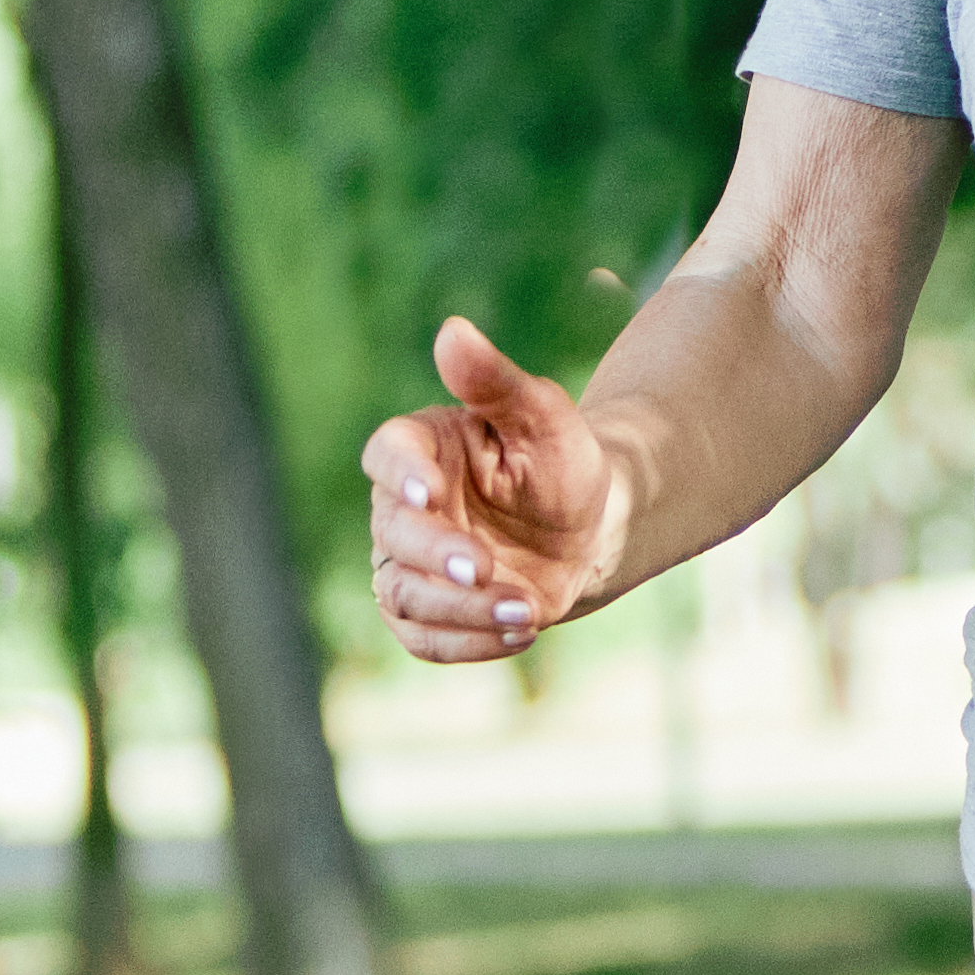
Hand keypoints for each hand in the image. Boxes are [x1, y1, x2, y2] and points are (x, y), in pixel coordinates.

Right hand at [356, 317, 621, 664]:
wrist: (586, 528)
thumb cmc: (560, 462)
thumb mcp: (543, 416)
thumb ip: (495, 381)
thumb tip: (452, 330)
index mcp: (422, 448)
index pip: (388, 455)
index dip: (401, 475)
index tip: (429, 491)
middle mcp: (404, 507)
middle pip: (393, 534)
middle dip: (437, 556)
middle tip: (487, 566)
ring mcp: (410, 564)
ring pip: (405, 595)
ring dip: (462, 609)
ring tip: (526, 610)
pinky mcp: (430, 611)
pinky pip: (425, 639)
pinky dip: (469, 643)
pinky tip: (523, 633)